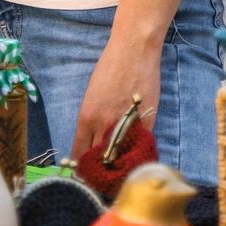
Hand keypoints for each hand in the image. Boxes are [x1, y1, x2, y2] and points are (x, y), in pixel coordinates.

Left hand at [72, 28, 160, 163]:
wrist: (134, 50)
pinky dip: (137, 152)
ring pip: (120, 155)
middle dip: (98, 168)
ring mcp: (127, 125)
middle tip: (99, 175)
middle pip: (98, 158)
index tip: (82, 172)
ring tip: (116, 169)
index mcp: (87, 117)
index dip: (80, 165)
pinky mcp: (146, 122)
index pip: (80, 151)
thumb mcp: (92, 95)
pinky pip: (140, 145)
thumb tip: (95, 140)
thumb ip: (93, 119)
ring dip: (118, 163)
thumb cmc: (109, 67)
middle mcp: (105, 125)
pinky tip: (134, 156)